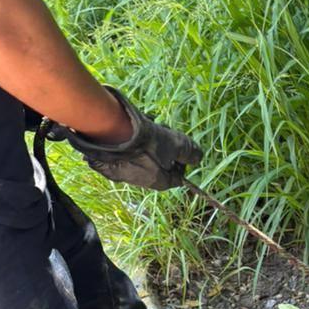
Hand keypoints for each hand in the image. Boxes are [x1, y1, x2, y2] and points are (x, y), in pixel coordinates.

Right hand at [45, 88, 201, 190]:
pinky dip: (130, 143)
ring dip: (148, 143)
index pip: (179, 177)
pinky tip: (129, 129)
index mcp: (160, 182)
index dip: (182, 161)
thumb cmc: (147, 140)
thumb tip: (199, 157)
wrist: (110, 133)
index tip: (179, 146)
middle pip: (161, 166)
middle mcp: (142, 182)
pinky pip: (125, 154)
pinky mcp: (109, 164)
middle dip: (165, 148)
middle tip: (162, 132)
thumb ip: (189, 151)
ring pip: (143, 158)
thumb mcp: (175, 143)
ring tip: (146, 126)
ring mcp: (124, 174)